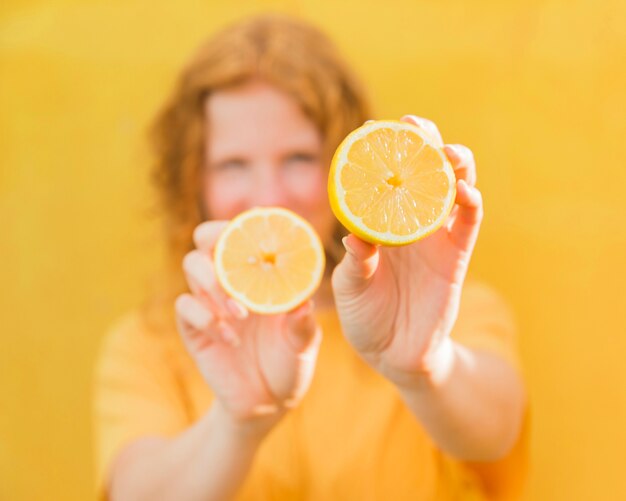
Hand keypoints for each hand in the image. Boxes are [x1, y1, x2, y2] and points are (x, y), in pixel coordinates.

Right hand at [175, 221, 320, 436]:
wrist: (268, 401)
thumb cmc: (290, 361)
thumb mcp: (303, 342)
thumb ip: (302, 324)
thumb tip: (304, 303)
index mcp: (259, 273)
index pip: (244, 233)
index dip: (246, 221)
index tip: (257, 224)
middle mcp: (230, 279)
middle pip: (206, 238)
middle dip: (214, 236)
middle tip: (232, 254)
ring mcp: (209, 301)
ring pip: (192, 265)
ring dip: (214, 282)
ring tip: (241, 313)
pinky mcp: (193, 327)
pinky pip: (185, 306)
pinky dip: (205, 316)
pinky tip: (230, 336)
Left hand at [331, 115, 482, 386]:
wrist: (392, 352)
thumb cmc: (365, 314)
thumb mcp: (351, 287)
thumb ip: (355, 262)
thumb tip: (354, 237)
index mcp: (380, 222)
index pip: (385, 177)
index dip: (383, 151)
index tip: (373, 128)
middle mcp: (409, 222)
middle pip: (423, 170)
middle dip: (423, 143)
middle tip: (414, 126)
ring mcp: (435, 237)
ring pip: (452, 188)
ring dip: (454, 164)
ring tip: (446, 151)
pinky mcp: (455, 257)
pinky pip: (468, 224)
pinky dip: (470, 203)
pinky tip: (464, 189)